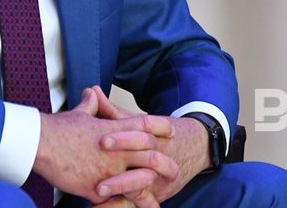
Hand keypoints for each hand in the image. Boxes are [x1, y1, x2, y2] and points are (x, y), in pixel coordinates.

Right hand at [32, 88, 178, 202]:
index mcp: (114, 130)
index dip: (161, 128)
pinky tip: (126, 207)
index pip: (145, 125)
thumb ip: (91, 105)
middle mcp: (117, 150)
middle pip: (152, 156)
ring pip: (140, 182)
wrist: (41, 144)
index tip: (171, 132)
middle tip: (174, 170)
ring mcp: (109, 171)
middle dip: (166, 165)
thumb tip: (93, 93)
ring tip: (157, 199)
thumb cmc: (58, 128)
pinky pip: (115, 199)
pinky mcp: (97, 188)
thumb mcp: (79, 113)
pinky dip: (120, 204)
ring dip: (151, 191)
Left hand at [91, 87, 210, 205]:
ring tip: (99, 191)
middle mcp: (162, 157)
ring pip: (143, 185)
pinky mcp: (155, 195)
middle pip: (148, 160)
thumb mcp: (136, 122)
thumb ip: (112, 111)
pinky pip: (140, 204)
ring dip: (121, 188)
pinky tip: (100, 207)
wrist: (195, 148)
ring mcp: (160, 178)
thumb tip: (91, 90)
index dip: (125, 137)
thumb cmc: (156, 134)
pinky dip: (120, 205)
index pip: (145, 133)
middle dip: (124, 164)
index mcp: (157, 134)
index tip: (103, 140)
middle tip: (100, 172)